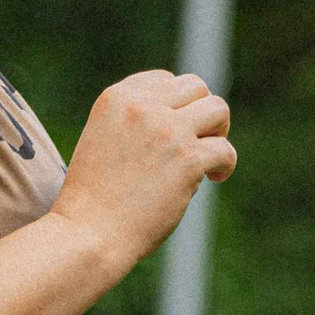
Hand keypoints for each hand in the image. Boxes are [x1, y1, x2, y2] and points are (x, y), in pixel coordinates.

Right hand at [52, 71, 235, 280]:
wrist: (88, 235)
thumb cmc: (93, 199)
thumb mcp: (104, 141)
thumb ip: (136, 123)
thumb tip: (186, 120)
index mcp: (116, 98)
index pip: (164, 80)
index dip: (177, 106)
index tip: (174, 133)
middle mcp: (142, 106)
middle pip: (196, 88)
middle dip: (202, 113)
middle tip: (197, 144)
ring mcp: (167, 131)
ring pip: (218, 109)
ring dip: (219, 131)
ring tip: (208, 157)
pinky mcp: (187, 159)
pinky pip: (225, 149)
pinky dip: (226, 164)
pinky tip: (215, 177)